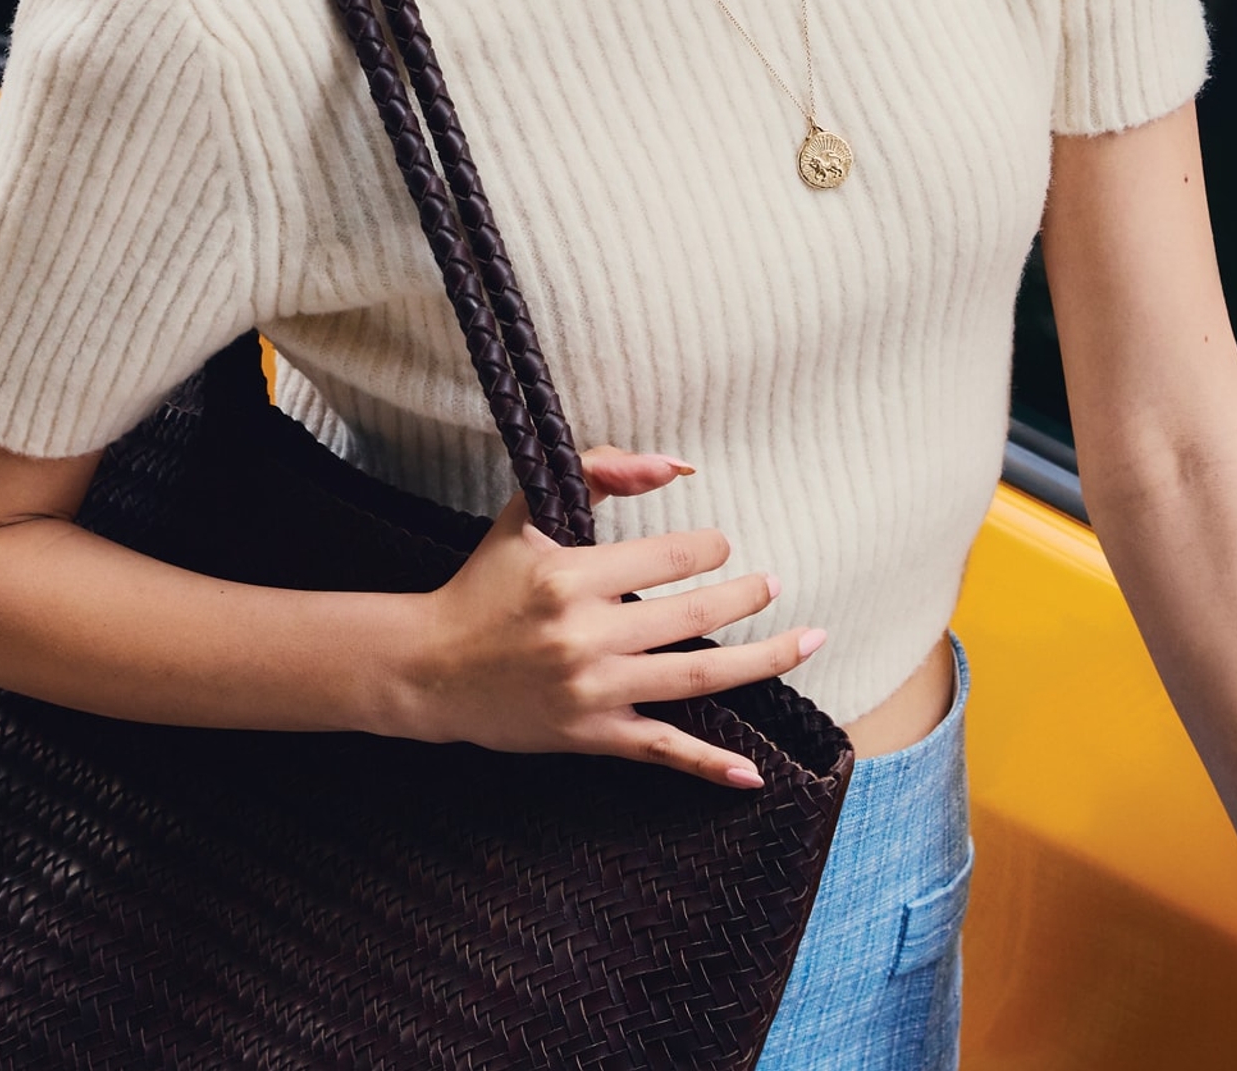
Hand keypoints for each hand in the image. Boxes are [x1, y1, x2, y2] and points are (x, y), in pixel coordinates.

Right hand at [378, 446, 821, 784]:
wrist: (428, 669)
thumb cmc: (484, 584)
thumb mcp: (528, 513)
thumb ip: (601, 472)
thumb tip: (679, 465)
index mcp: (570, 577)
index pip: (669, 557)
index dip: (707, 550)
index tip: (721, 547)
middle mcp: (585, 636)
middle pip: (693, 615)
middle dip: (747, 597)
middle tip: (773, 583)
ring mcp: (592, 691)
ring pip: (697, 676)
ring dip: (762, 660)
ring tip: (808, 641)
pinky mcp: (590, 735)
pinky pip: (661, 750)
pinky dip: (709, 765)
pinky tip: (753, 772)